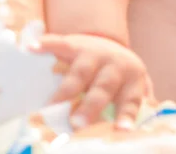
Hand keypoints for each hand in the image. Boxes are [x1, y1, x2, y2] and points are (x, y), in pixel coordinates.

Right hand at [31, 33, 152, 130]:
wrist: (108, 42)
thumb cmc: (119, 75)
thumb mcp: (133, 87)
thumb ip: (136, 107)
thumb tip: (143, 132)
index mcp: (132, 78)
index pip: (130, 99)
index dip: (126, 115)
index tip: (122, 131)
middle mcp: (115, 64)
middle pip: (104, 86)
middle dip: (91, 106)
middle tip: (77, 124)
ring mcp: (93, 53)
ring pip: (81, 71)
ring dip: (67, 89)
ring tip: (53, 106)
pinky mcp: (74, 43)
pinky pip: (59, 43)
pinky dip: (47, 45)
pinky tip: (32, 49)